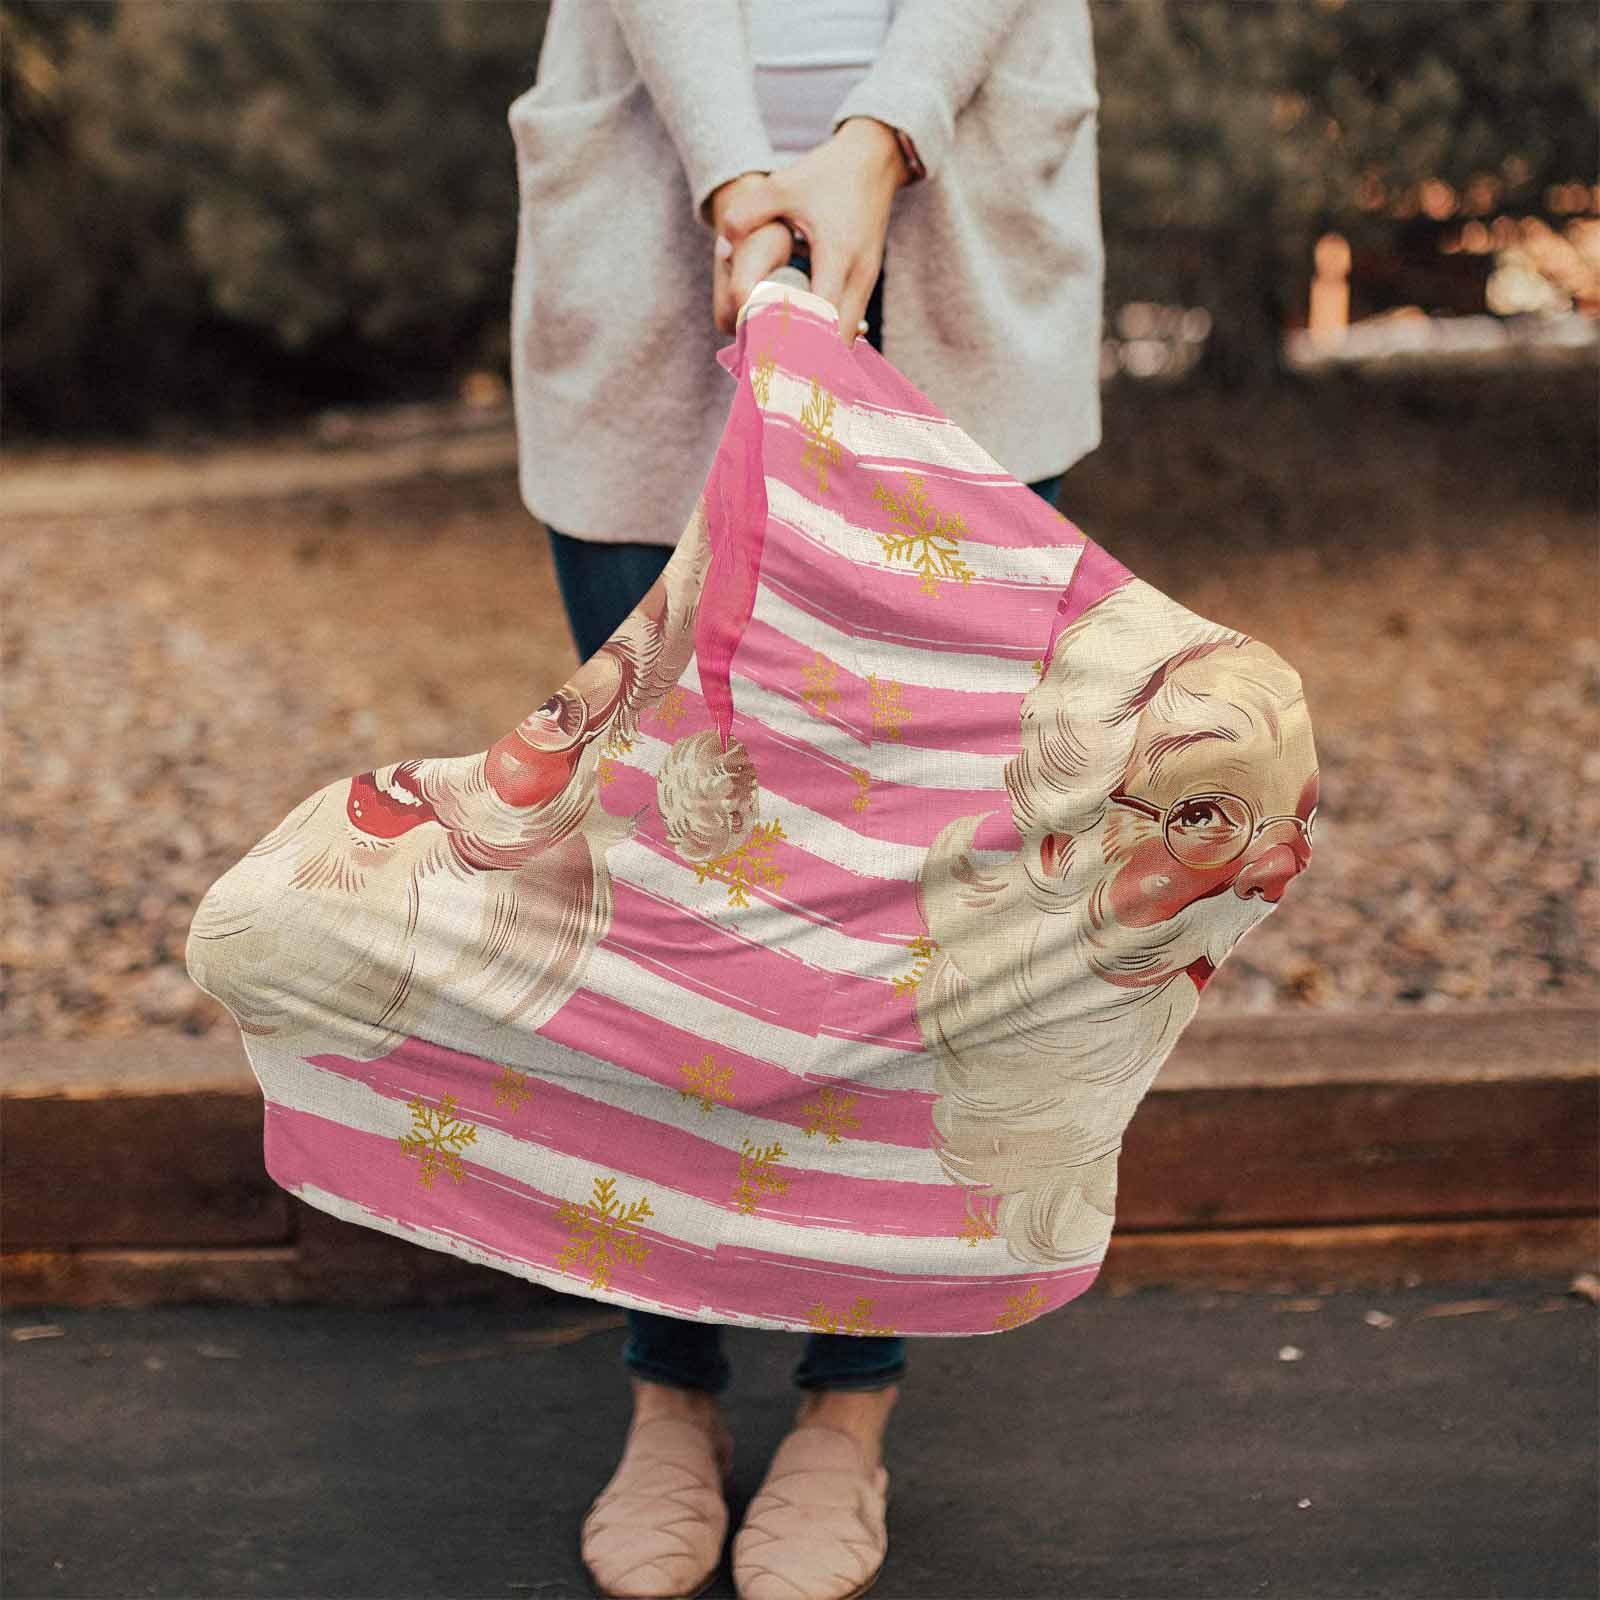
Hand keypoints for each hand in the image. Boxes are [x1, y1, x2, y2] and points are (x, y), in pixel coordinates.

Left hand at [714, 118, 907, 343]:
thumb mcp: (783, 185)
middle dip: (809, 361)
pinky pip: (849, 324)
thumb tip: (721, 245)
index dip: (797, 341)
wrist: (874, 159)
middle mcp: (858, 275)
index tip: (770, 358)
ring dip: (819, 353)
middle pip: (838, 341)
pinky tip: (802, 344)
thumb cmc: (827, 173)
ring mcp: (867, 282)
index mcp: (837, 255)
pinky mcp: (866, 283)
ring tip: (785, 364)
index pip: (821, 317)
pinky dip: (828, 339)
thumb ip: (747, 213)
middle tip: (774, 373)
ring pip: (846, 337)